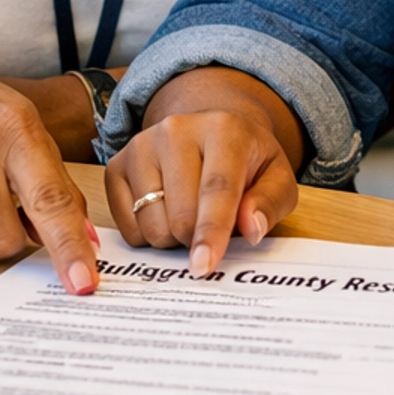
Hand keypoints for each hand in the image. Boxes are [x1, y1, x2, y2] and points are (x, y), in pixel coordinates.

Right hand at [104, 70, 301, 274]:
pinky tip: (163, 210)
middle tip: (213, 223)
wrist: (210, 134)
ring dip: (173, 238)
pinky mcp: (116, 165)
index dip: (211, 231)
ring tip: (189, 212)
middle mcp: (175, 130)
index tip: (204, 265)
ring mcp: (140, 146)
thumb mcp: (276, 178)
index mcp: (222, 129)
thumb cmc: (247, 162)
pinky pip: (127, 228)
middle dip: (198, 238)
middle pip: (180, 216)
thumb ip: (270, 203)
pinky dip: (148, 234)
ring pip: (151, 225)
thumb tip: (250, 227)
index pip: (216, 188)